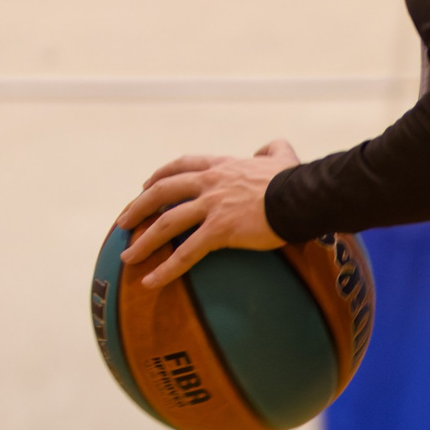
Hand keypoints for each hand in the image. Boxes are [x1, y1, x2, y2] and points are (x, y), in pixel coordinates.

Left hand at [117, 139, 301, 286]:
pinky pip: (186, 252)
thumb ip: (271, 148)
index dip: (161, 174)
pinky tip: (151, 281)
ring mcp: (212, 206)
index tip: (147, 184)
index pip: (183, 165)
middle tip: (124, 222)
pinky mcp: (220, 230)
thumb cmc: (297, 179)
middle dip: (139, 207)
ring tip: (127, 256)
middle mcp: (211, 183)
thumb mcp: (283, 154)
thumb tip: (266, 148)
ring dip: (144, 240)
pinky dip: (166, 268)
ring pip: (167, 222)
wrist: (305, 196)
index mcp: (222, 166)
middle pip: (163, 191)